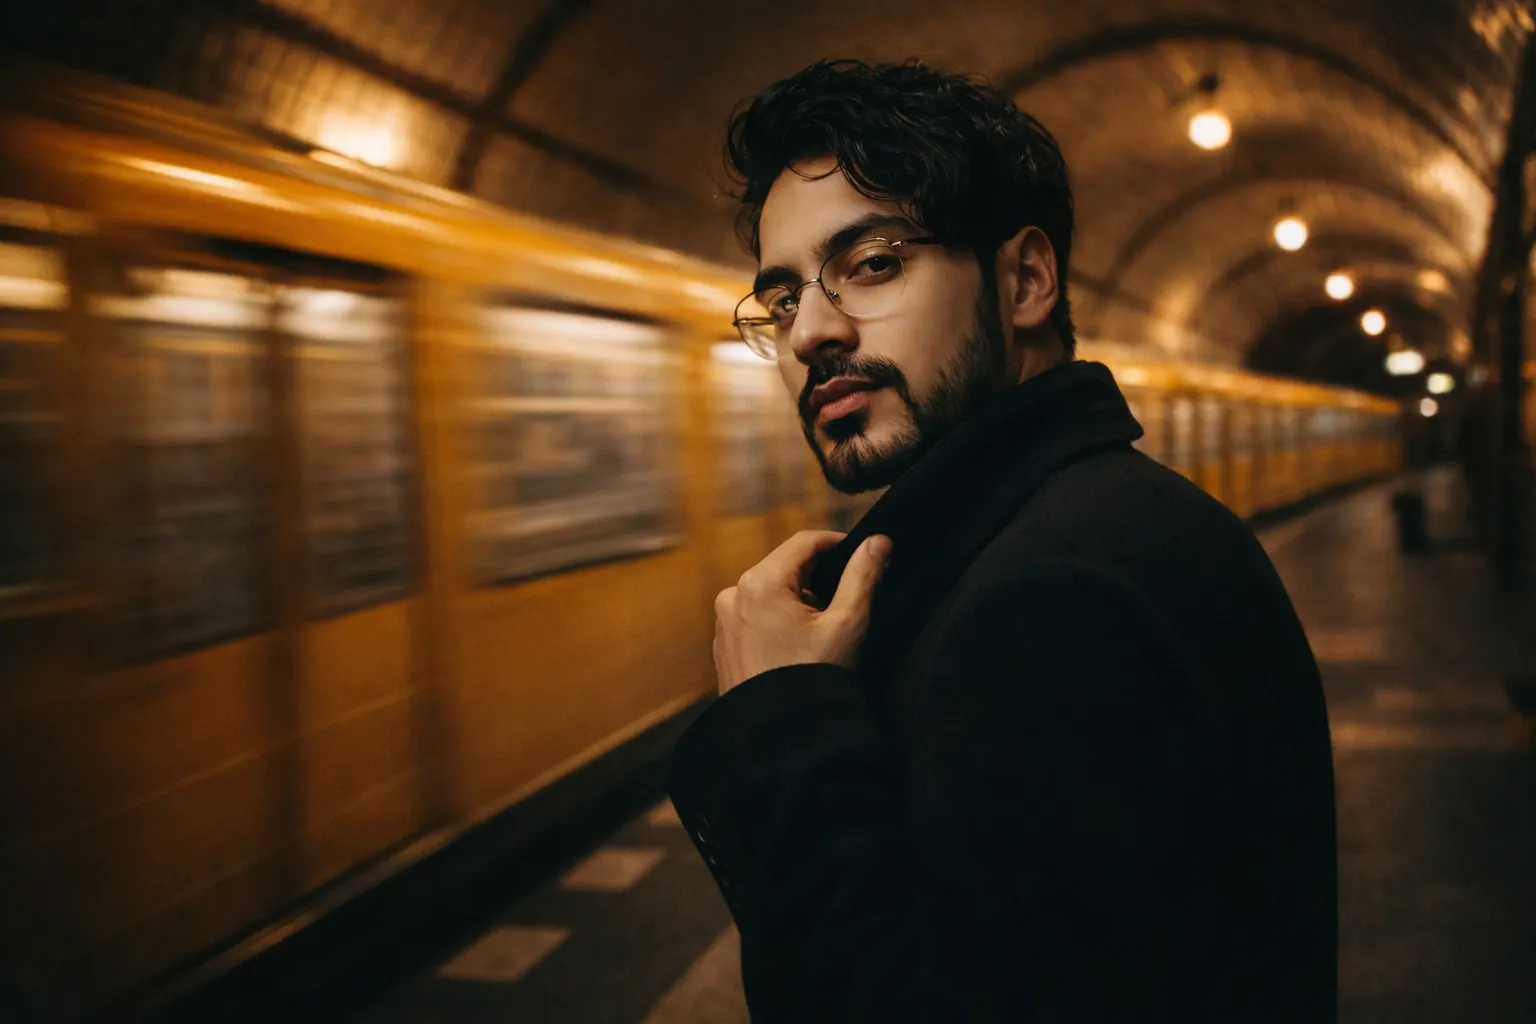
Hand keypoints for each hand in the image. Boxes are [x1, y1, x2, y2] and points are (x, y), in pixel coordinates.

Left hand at [713, 530, 892, 694]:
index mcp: (760, 583)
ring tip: (822, 634)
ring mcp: (724, 622)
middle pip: (785, 567)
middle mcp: (733, 596)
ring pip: (770, 594)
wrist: (777, 739)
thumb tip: (878, 541)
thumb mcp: (847, 624)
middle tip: (845, 603)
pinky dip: (778, 623)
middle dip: (817, 579)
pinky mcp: (724, 646)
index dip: (836, 543)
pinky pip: (755, 619)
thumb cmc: (812, 680)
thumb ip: (863, 576)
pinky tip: (798, 651)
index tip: (861, 556)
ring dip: (797, 602)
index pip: (804, 542)